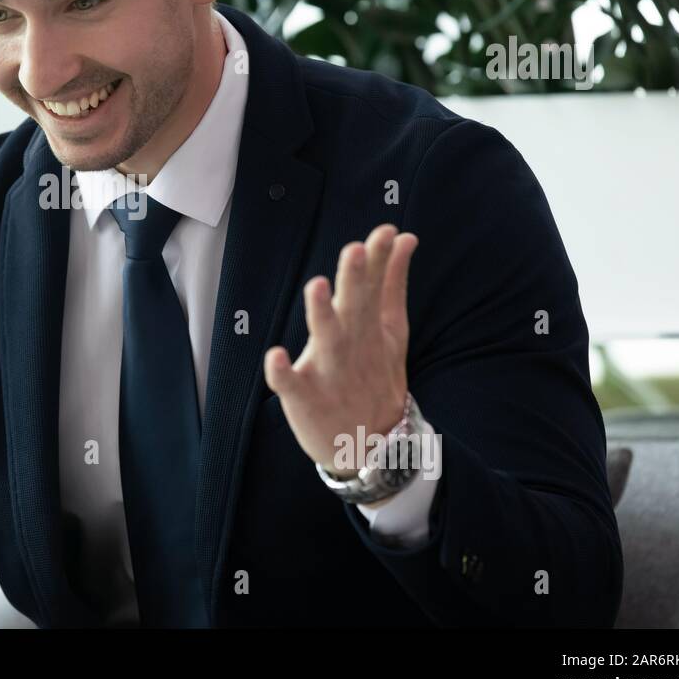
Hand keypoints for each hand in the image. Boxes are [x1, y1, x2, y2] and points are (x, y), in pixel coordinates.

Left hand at [263, 224, 417, 479]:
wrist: (372, 447)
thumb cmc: (375, 377)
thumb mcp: (391, 330)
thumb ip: (393, 282)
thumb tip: (404, 238)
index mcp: (369, 327)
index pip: (376, 287)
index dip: (380, 260)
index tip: (386, 231)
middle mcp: (351, 345)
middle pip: (355, 309)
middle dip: (355, 280)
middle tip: (356, 249)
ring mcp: (329, 373)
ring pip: (326, 340)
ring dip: (321, 314)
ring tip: (318, 286)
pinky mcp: (306, 399)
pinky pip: (291, 385)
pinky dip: (283, 374)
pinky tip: (274, 357)